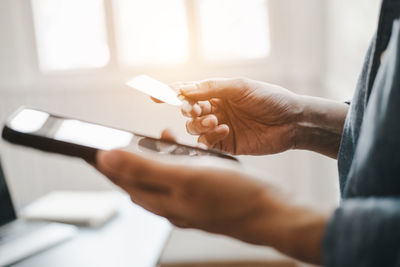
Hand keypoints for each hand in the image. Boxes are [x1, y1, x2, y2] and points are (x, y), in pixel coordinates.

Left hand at [94, 144, 327, 263]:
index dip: (108, 165)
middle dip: (130, 160)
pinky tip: (186, 152)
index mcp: (162, 203)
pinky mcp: (203, 197)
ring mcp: (188, 203)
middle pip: (140, 183)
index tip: (96, 147)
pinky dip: (177, 162)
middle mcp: (172, 206)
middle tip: (125, 140)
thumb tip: (107, 158)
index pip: (123, 183)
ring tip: (158, 139)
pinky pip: (181, 179)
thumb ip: (143, 169)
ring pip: (161, 180)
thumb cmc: (233, 196)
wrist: (271, 212)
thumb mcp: (185, 177)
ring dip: (154, 159)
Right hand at [169, 78, 347, 157]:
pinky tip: (222, 131)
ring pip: (194, 129)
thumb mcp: (241, 87)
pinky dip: (208, 139)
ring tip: (216, 121)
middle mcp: (215, 110)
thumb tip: (183, 89)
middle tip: (196, 110)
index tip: (153, 95)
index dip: (169, 93)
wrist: (293, 122)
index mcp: (217, 93)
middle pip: (188, 112)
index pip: (188, 92)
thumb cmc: (270, 98)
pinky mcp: (225, 146)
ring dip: (200, 124)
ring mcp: (219, 129)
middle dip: (189, 110)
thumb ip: (211, 88)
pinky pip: (206, 145)